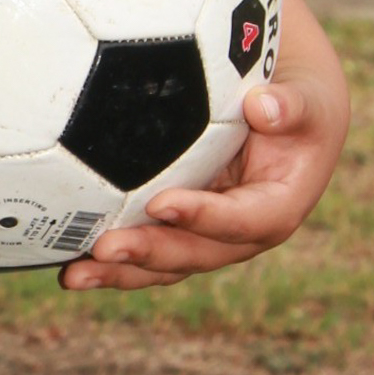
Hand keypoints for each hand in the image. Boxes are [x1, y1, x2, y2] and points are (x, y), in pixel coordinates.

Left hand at [60, 0, 347, 291]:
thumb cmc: (295, 100)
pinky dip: (110, 262)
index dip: (205, 217)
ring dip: (120, 272)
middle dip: (151, 253)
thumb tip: (265, 106)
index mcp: (278, 206)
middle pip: (197, 253)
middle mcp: (241, 233)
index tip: (161, 203)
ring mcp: (207, 236)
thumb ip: (291, 105)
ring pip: (165, 263)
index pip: (245, 221)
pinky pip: (146, 249)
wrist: (280, 112)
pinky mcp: (179, 231)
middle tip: (104, 247)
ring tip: (74, 275)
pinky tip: (68, 263)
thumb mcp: (306, 99)